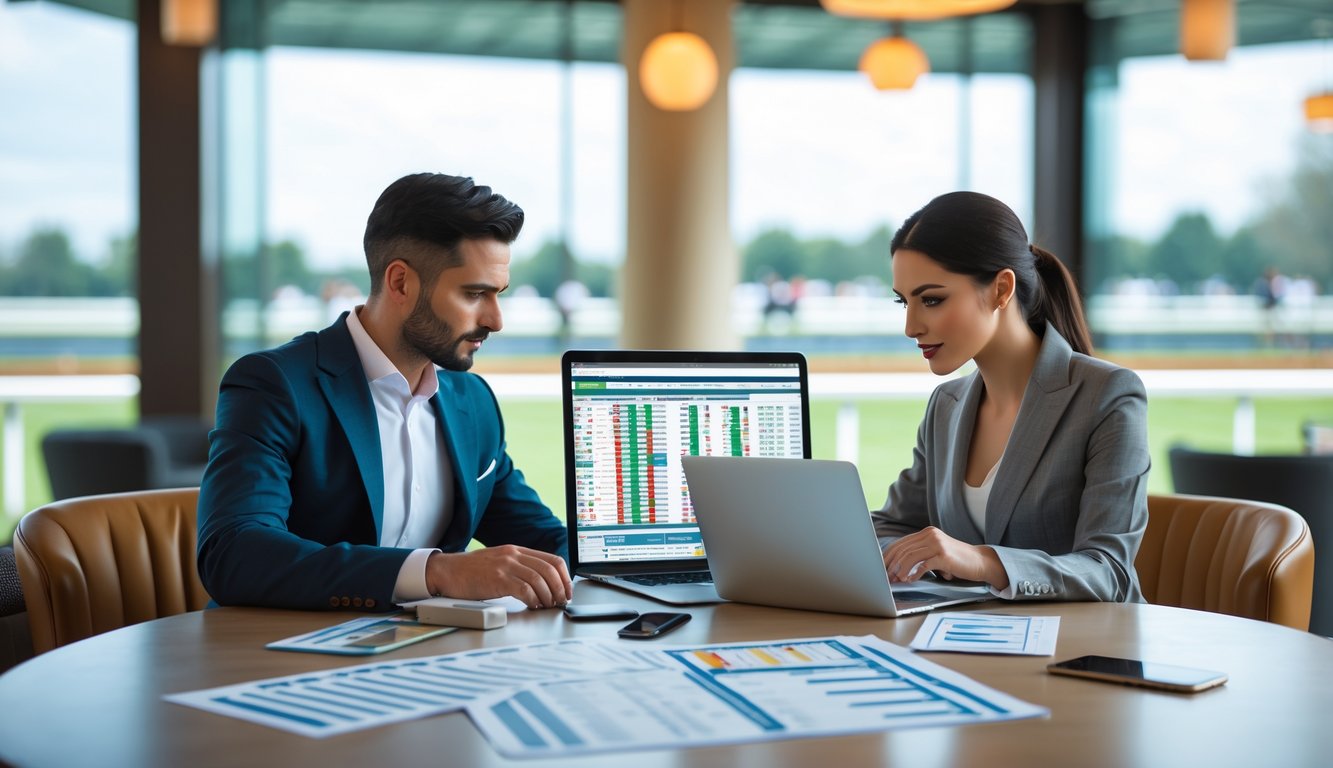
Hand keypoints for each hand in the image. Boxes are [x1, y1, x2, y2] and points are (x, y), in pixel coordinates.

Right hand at [426, 546, 572, 608]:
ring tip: (546, 606)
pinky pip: (524, 589)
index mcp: (517, 550)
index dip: (564, 577)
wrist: (447, 571)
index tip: (567, 591)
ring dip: (547, 596)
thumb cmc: (471, 572)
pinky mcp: (496, 579)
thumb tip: (543, 584)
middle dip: (560, 589)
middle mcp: (513, 555)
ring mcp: (505, 566)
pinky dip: (533, 599)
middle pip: (549, 570)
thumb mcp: (499, 562)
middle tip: (560, 602)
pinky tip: (532, 605)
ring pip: (539, 580)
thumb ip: (519, 567)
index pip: (552, 560)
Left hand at [881, 526, 1008, 589]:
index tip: (880, 569)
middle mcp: (930, 535)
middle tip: (885, 578)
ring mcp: (937, 543)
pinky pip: (924, 564)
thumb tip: (896, 568)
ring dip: (900, 570)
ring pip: (910, 556)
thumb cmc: (955, 561)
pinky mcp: (944, 555)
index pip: (900, 544)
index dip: (888, 557)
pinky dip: (914, 573)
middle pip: (903, 549)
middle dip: (891, 565)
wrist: (979, 562)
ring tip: (896, 580)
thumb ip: (919, 555)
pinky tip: (910, 580)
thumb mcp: (935, 553)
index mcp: (926, 533)